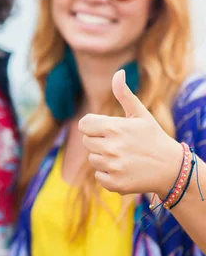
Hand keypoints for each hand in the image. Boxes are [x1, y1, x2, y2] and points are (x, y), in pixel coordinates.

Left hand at [78, 69, 181, 198]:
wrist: (172, 168)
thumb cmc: (153, 138)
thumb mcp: (141, 115)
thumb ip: (124, 94)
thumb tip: (118, 72)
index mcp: (114, 128)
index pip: (84, 124)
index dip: (94, 126)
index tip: (107, 129)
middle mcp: (111, 147)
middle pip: (86, 142)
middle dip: (99, 141)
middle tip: (119, 144)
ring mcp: (112, 166)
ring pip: (92, 159)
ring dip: (104, 158)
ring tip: (124, 157)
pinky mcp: (114, 183)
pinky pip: (99, 176)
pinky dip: (109, 175)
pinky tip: (124, 170)